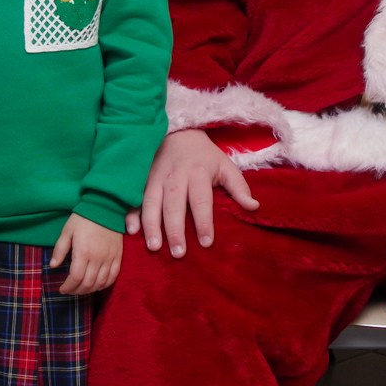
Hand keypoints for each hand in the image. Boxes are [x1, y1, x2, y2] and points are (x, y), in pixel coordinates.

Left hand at [51, 213, 123, 294]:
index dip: (68, 287)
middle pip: (88, 283)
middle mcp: (98, 258)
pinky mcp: (118, 256)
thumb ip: (59, 250)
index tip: (62, 289)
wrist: (105, 207)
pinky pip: (113, 276)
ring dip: (90, 290)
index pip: (76, 278)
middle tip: (70, 290)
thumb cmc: (83, 218)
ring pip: (101, 283)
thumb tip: (53, 266)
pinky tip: (98, 285)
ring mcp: (110, 258)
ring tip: (82, 289)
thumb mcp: (67, 231)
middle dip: (77, 291)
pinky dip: (105, 284)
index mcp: (83, 252)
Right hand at [141, 128, 259, 256]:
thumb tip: (254, 207)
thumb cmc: (204, 156)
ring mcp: (155, 177)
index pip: (201, 200)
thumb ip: (239, 187)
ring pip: (151, 202)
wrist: (178, 133)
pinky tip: (132, 231)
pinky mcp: (142, 179)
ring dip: (151, 225)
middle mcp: (175, 176)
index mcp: (197, 173)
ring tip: (154, 247)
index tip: (206, 242)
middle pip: (174, 204)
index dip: (203, 221)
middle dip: (175, 229)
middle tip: (178, 252)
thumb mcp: (225, 165)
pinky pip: (134, 197)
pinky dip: (132, 213)